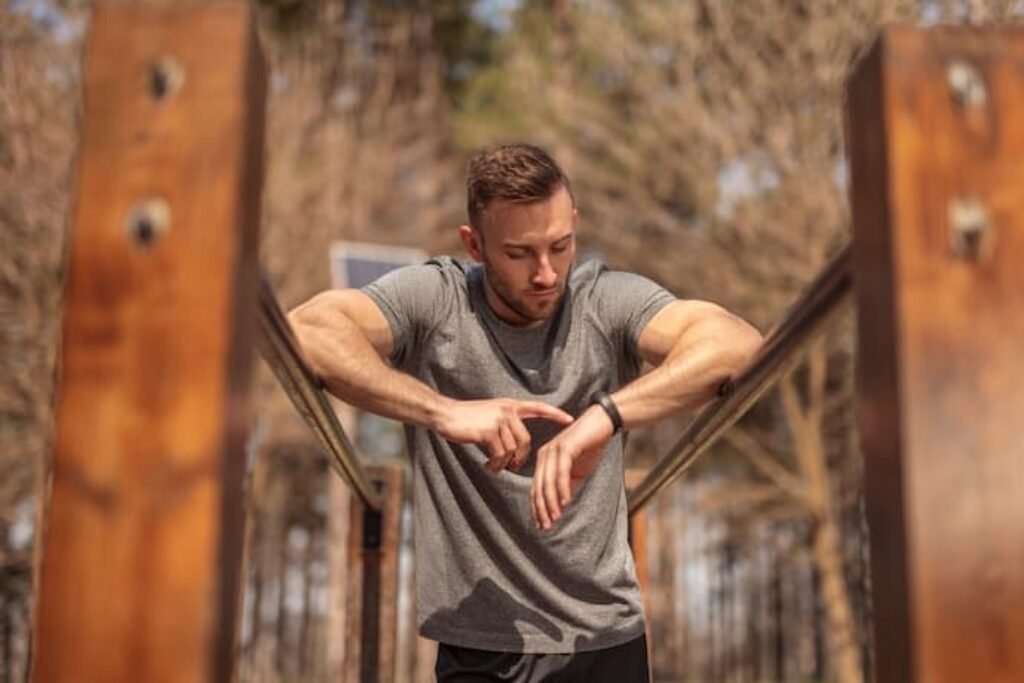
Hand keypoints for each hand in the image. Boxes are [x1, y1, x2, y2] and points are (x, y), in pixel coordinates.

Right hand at [435, 398, 573, 472]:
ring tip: (493, 467)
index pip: (538, 407)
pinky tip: (487, 466)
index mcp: (509, 405)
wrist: (444, 414)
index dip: (555, 414)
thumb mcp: (490, 415)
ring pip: (512, 450)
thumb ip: (505, 424)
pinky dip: (495, 465)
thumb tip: (516, 447)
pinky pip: (500, 455)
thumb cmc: (465, 418)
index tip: (570, 420)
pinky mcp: (488, 431)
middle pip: (525, 441)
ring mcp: (498, 420)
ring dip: (503, 464)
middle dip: (520, 458)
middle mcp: (507, 410)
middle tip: (512, 468)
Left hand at [531, 405, 614, 529]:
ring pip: (548, 481)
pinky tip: (566, 502)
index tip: (542, 525)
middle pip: (539, 487)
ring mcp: (553, 450)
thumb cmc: (589, 447)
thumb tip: (560, 508)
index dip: (538, 508)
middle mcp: (544, 455)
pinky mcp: (565, 447)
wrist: (601, 424)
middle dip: (542, 509)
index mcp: (544, 461)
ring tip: (555, 518)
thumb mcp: (577, 472)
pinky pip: (561, 471)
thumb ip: (567, 487)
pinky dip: (562, 488)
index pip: (537, 488)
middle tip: (546, 526)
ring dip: (551, 502)